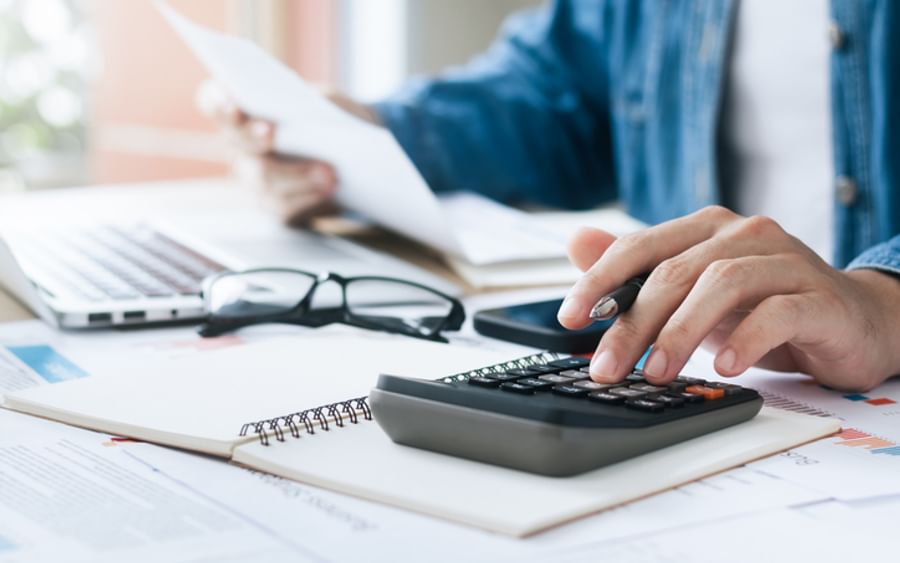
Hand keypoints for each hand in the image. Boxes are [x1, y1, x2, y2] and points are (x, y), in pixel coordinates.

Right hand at [196, 81, 379, 224]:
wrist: (350, 155)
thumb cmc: (330, 118)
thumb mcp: (328, 100)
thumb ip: (315, 102)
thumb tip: (310, 117)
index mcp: (244, 108)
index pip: (213, 101)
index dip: (217, 103)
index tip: (233, 105)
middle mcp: (240, 143)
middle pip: (237, 141)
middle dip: (254, 137)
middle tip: (272, 132)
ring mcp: (252, 177)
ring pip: (262, 178)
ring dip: (296, 174)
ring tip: (328, 172)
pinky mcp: (273, 205)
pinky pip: (281, 206)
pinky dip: (307, 198)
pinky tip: (327, 191)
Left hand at [557, 206, 899, 391]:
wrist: (851, 321)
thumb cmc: (762, 306)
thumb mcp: (691, 292)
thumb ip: (637, 270)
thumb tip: (577, 243)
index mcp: (706, 229)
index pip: (641, 246)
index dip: (600, 281)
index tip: (569, 318)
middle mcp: (744, 234)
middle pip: (674, 272)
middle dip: (633, 324)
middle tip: (607, 367)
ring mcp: (785, 261)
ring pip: (722, 284)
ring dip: (681, 332)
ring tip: (657, 372)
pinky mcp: (818, 297)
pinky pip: (777, 313)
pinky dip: (745, 340)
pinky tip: (724, 367)